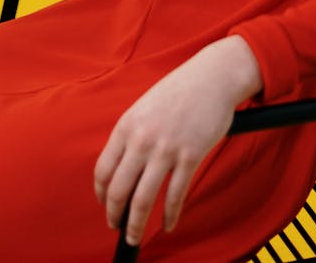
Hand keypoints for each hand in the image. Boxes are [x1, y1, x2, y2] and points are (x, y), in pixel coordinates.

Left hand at [94, 36, 262, 244]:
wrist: (213, 77)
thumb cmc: (180, 90)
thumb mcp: (145, 107)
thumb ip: (132, 134)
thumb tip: (123, 168)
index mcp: (127, 125)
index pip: (103, 170)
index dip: (101, 194)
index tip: (105, 205)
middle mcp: (142, 139)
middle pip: (118, 190)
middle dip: (114, 216)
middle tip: (116, 227)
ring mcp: (166, 149)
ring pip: (143, 199)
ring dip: (135, 226)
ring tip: (134, 237)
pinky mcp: (190, 156)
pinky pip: (175, 195)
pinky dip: (169, 216)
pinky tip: (168, 225)